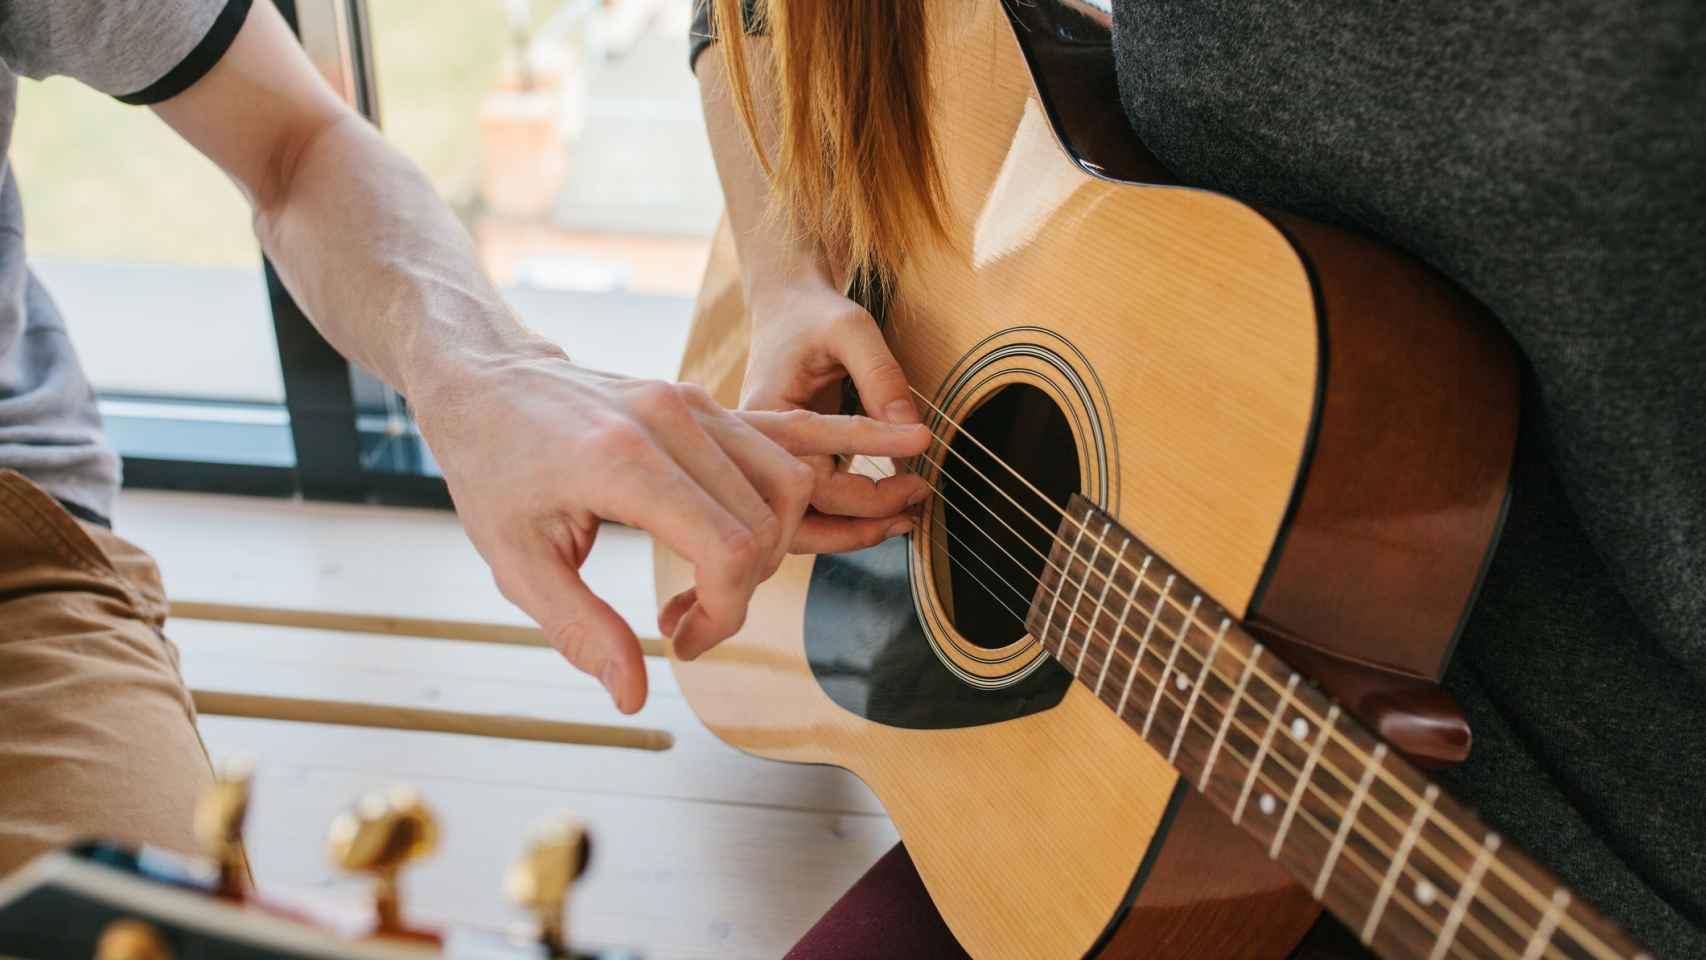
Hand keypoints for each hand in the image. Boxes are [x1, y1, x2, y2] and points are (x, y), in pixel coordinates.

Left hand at [413, 347, 929, 713]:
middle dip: (745, 587)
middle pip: (769, 520)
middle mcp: (673, 420)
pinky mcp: (706, 401)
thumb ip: (581, 630)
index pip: (731, 546)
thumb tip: (637, 695)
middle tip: (691, 621)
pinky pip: (784, 440)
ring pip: (790, 481)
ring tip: (720, 579)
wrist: (486, 378)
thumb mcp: (516, 563)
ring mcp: (695, 403)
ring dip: (776, 542)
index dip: (727, 611)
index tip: (683, 640)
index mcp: (624, 460)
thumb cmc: (492, 469)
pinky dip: (818, 471)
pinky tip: (890, 456)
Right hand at [741, 280, 929, 551]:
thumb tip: (914, 433)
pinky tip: (888, 511)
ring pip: (799, 522)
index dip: (868, 488)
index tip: (920, 471)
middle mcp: (755, 449)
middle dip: (861, 522)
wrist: (786, 304)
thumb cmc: (813, 312)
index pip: (810, 479)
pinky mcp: (786, 462)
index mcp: (762, 417)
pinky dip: (846, 516)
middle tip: (915, 507)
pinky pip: (810, 505)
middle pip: (798, 515)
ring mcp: (767, 460)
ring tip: (904, 521)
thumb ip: (881, 376)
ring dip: (851, 531)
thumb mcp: (851, 329)